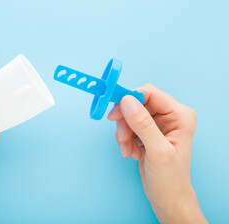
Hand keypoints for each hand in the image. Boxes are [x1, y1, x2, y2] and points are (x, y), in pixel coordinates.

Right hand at [107, 84, 206, 223]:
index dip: (130, 98)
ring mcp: (157, 125)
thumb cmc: (170, 179)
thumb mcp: (157, 151)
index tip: (114, 111)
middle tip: (122, 137)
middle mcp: (169, 116)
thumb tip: (126, 101)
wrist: (168, 199)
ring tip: (128, 150)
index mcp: (179, 115)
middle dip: (125, 121)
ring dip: (124, 133)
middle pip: (136, 104)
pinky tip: (132, 153)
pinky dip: (125, 140)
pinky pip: (128, 127)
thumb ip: (142, 124)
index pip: (150, 94)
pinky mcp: (146, 133)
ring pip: (129, 116)